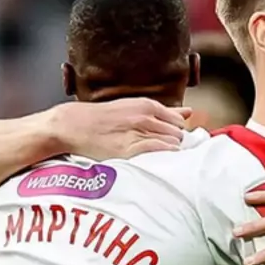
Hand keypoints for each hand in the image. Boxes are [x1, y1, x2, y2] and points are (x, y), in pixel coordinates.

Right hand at [50, 98, 191, 159]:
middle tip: (167, 150)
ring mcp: (137, 132)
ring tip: (160, 156)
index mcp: (148, 105)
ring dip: (169, 151)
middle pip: (177, 133)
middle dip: (176, 142)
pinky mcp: (129, 149)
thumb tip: (189, 112)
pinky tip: (158, 158)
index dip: (178, 132)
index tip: (173, 139)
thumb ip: (165, 111)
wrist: (75, 125)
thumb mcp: (136, 107)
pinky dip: (162, 155)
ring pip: (170, 143)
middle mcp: (145, 117)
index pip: (179, 121)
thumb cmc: (105, 117)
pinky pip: (157, 151)